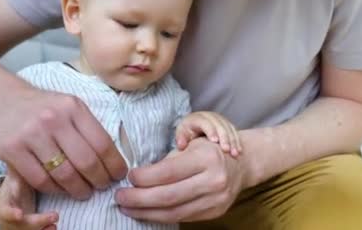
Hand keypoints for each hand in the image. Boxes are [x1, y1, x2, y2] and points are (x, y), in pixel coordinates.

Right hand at [0, 86, 127, 197]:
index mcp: (73, 107)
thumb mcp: (69, 106)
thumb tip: (112, 159)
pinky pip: (40, 180)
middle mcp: (53, 119)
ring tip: (84, 192)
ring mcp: (32, 134)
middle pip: (86, 161)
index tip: (118, 175)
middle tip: (102, 187)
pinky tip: (61, 189)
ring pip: (64, 174)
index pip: (102, 143)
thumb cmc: (43, 107)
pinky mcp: (12, 150)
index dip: (114, 164)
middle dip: (99, 180)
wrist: (2, 98)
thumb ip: (88, 127)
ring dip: (78, 189)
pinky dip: (55, 190)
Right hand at [0, 169, 56, 229]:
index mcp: (5, 203)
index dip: (12, 213)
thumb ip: (20, 166)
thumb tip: (29, 148)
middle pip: (20, 224)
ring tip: (55, 225)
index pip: (6, 210)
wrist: (8, 201)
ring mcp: (18, 226)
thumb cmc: (15, 184)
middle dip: (37, 222)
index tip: (19, 215)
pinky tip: (54, 227)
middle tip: (55, 216)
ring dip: (42, 229)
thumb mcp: (15, 175)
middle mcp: (10, 218)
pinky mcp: (27, 229)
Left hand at [115, 137, 246, 222]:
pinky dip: (161, 216)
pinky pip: (183, 218)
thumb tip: (138, 177)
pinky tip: (147, 212)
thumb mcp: (192, 144)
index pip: (168, 172)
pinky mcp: (215, 213)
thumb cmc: (209, 149)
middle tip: (120, 197)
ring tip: (128, 208)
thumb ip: (168, 161)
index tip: (129, 177)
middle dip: (139, 199)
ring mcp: (216, 200)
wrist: (242, 163)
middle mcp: (214, 181)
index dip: (144, 177)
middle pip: (168, 196)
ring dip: (146, 212)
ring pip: (174, 212)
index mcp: (207, 158)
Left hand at [175, 111, 241, 156]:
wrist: (194, 130)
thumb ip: (181, 139)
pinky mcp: (226, 125)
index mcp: (196, 118)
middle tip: (226, 149)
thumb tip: (181, 145)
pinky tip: (239, 151)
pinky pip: (234, 132)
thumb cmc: (186, 135)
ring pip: (228, 128)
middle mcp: (209, 116)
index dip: (210, 130)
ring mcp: (219, 120)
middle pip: (219, 124)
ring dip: (232, 141)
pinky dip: (237, 141)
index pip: (205, 122)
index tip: (215, 141)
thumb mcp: (181, 136)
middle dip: (224, 137)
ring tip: (234, 153)